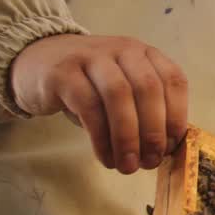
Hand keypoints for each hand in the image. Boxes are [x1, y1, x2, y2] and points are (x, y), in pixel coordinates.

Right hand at [9, 34, 187, 173]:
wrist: (37, 62)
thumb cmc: (88, 85)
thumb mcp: (122, 91)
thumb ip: (143, 112)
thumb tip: (162, 150)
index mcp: (144, 54)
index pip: (173, 80)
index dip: (177, 116)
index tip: (171, 147)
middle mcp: (122, 50)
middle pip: (148, 88)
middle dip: (153, 131)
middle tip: (149, 162)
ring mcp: (92, 57)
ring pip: (119, 96)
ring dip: (127, 137)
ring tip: (127, 165)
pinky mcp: (63, 72)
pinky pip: (88, 106)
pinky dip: (101, 137)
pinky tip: (105, 156)